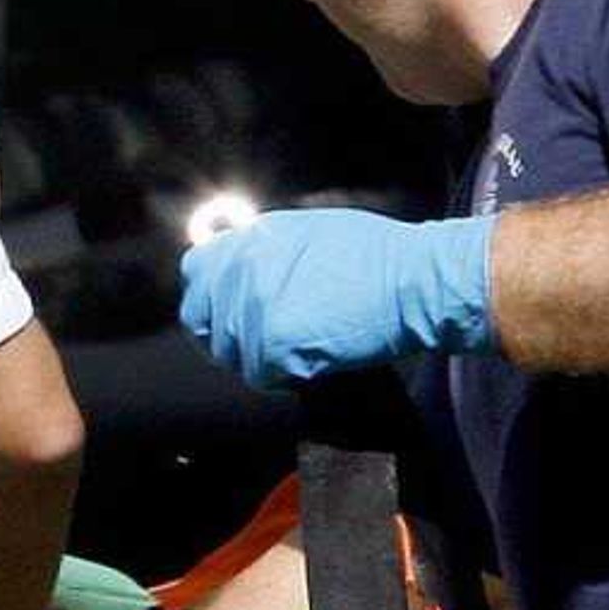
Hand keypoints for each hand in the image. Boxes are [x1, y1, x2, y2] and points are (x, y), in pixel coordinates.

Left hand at [177, 206, 495, 388]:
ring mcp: (252, 307)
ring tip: (298, 352)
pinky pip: (260, 375)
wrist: (412, 280)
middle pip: (205, 321)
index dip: (210, 298)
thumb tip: (245, 266)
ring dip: (260, 360)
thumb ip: (267, 250)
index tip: (223, 315)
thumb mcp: (308, 232)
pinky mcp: (272, 343)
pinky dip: (282, 377)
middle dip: (230, 338)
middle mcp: (240, 270)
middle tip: (262, 348)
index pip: (196, 272)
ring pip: (232, 354)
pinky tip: (310, 363)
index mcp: (248, 239)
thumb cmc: (377, 257)